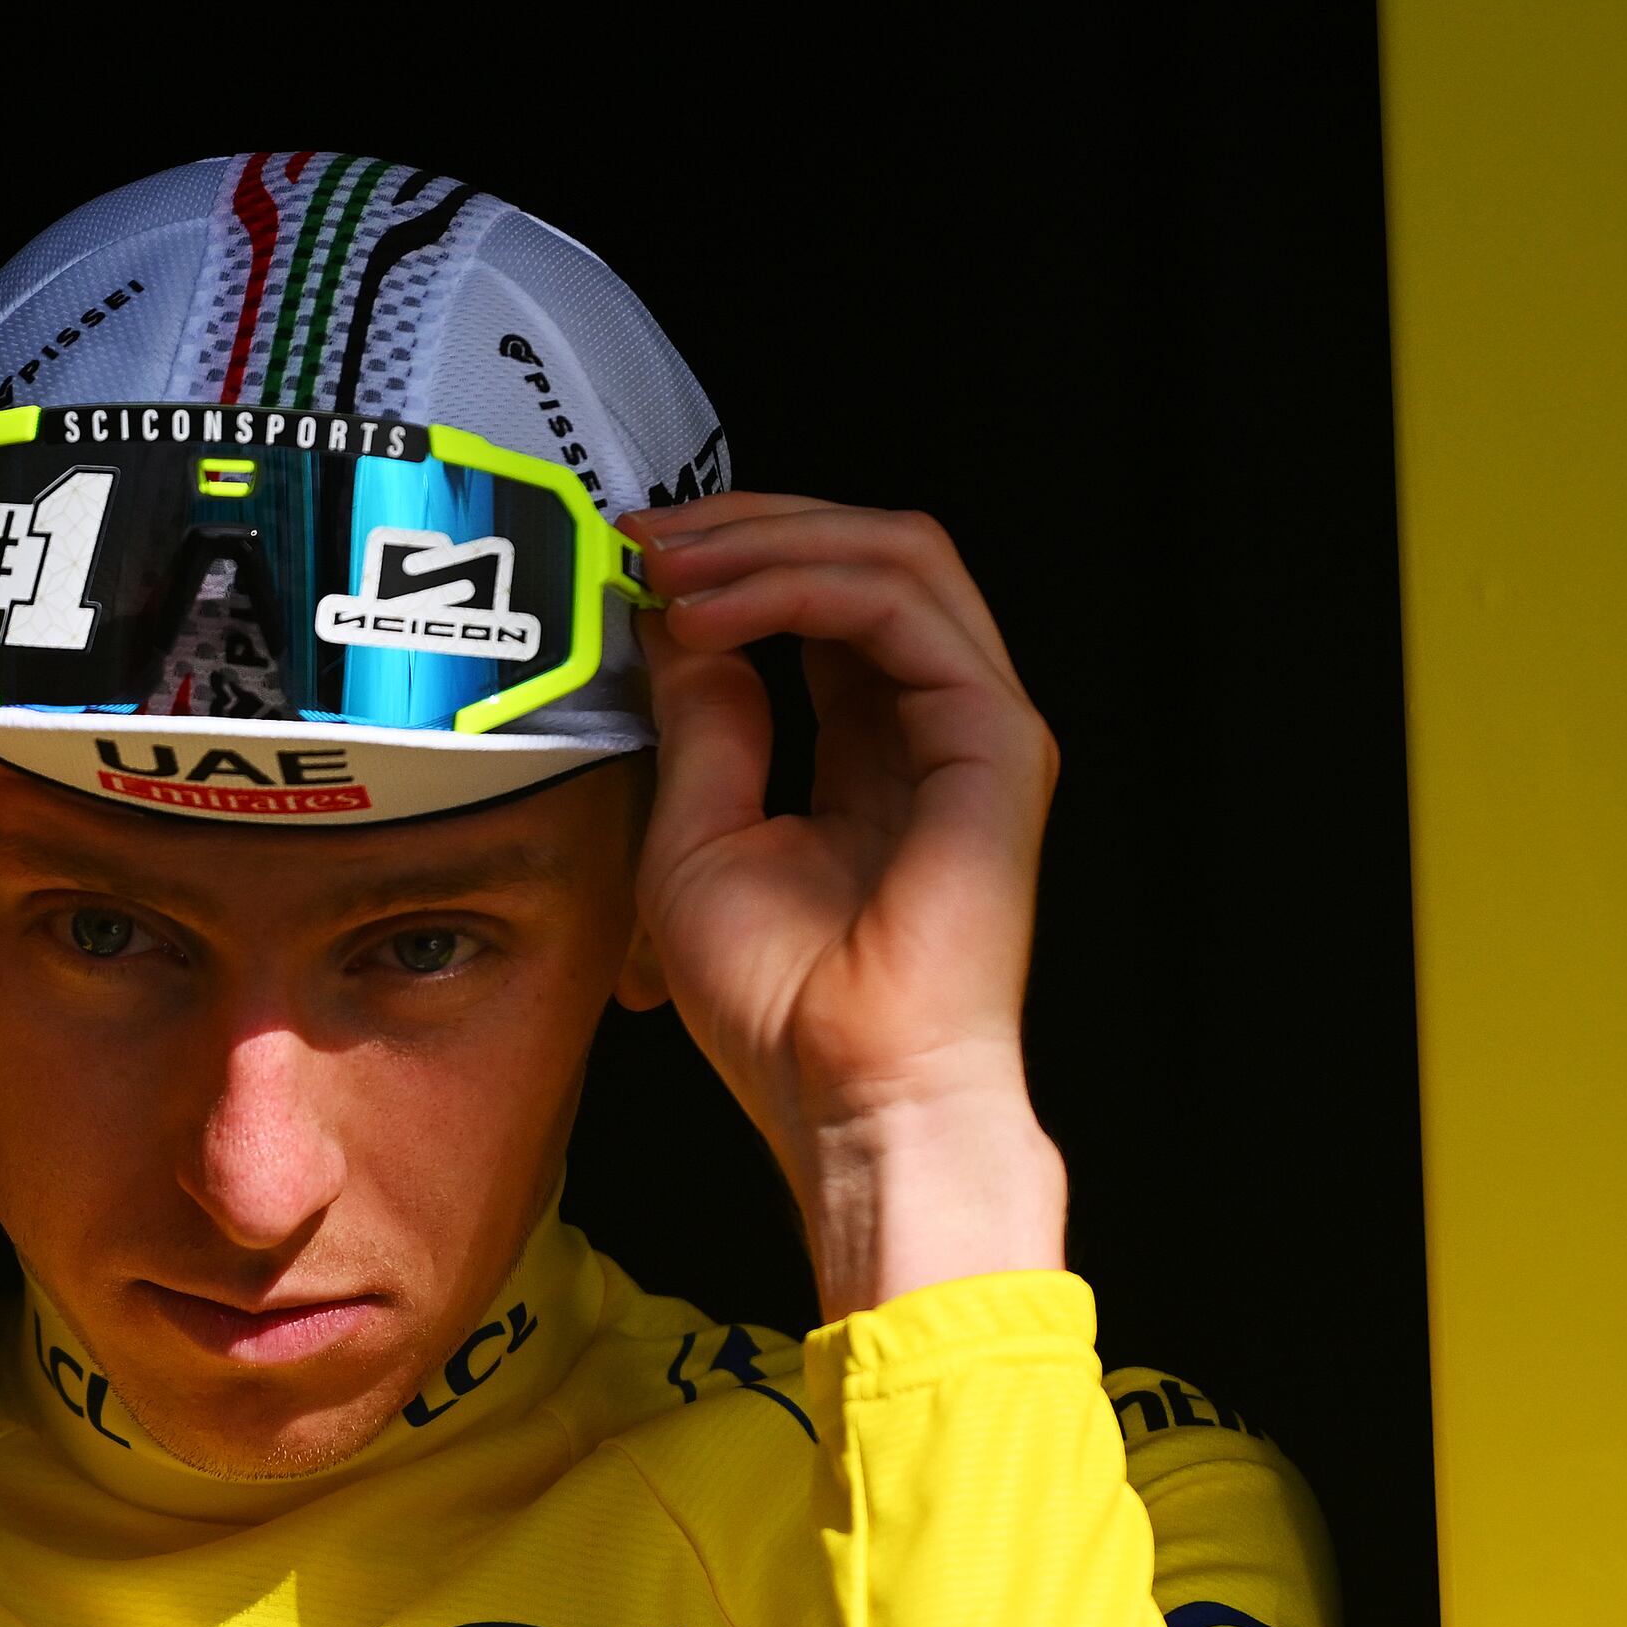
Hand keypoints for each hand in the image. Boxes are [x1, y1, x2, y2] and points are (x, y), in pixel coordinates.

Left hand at [622, 492, 1069, 1313]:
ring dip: (769, 541)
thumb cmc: (783, 1009)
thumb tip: (675, 617)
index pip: (823, 602)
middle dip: (748, 527)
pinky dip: (799, 585)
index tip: (633, 559)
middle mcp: (934, 725)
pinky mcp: (993, 738)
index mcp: (874, 750)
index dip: (733, 560)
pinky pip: (900, 606)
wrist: (848, 1099)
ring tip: (672, 570)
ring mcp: (974, 726)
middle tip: (645, 537)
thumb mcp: (697, 836)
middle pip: (868, 554)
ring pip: (895, 555)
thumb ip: (703, 718)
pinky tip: (715, 614)